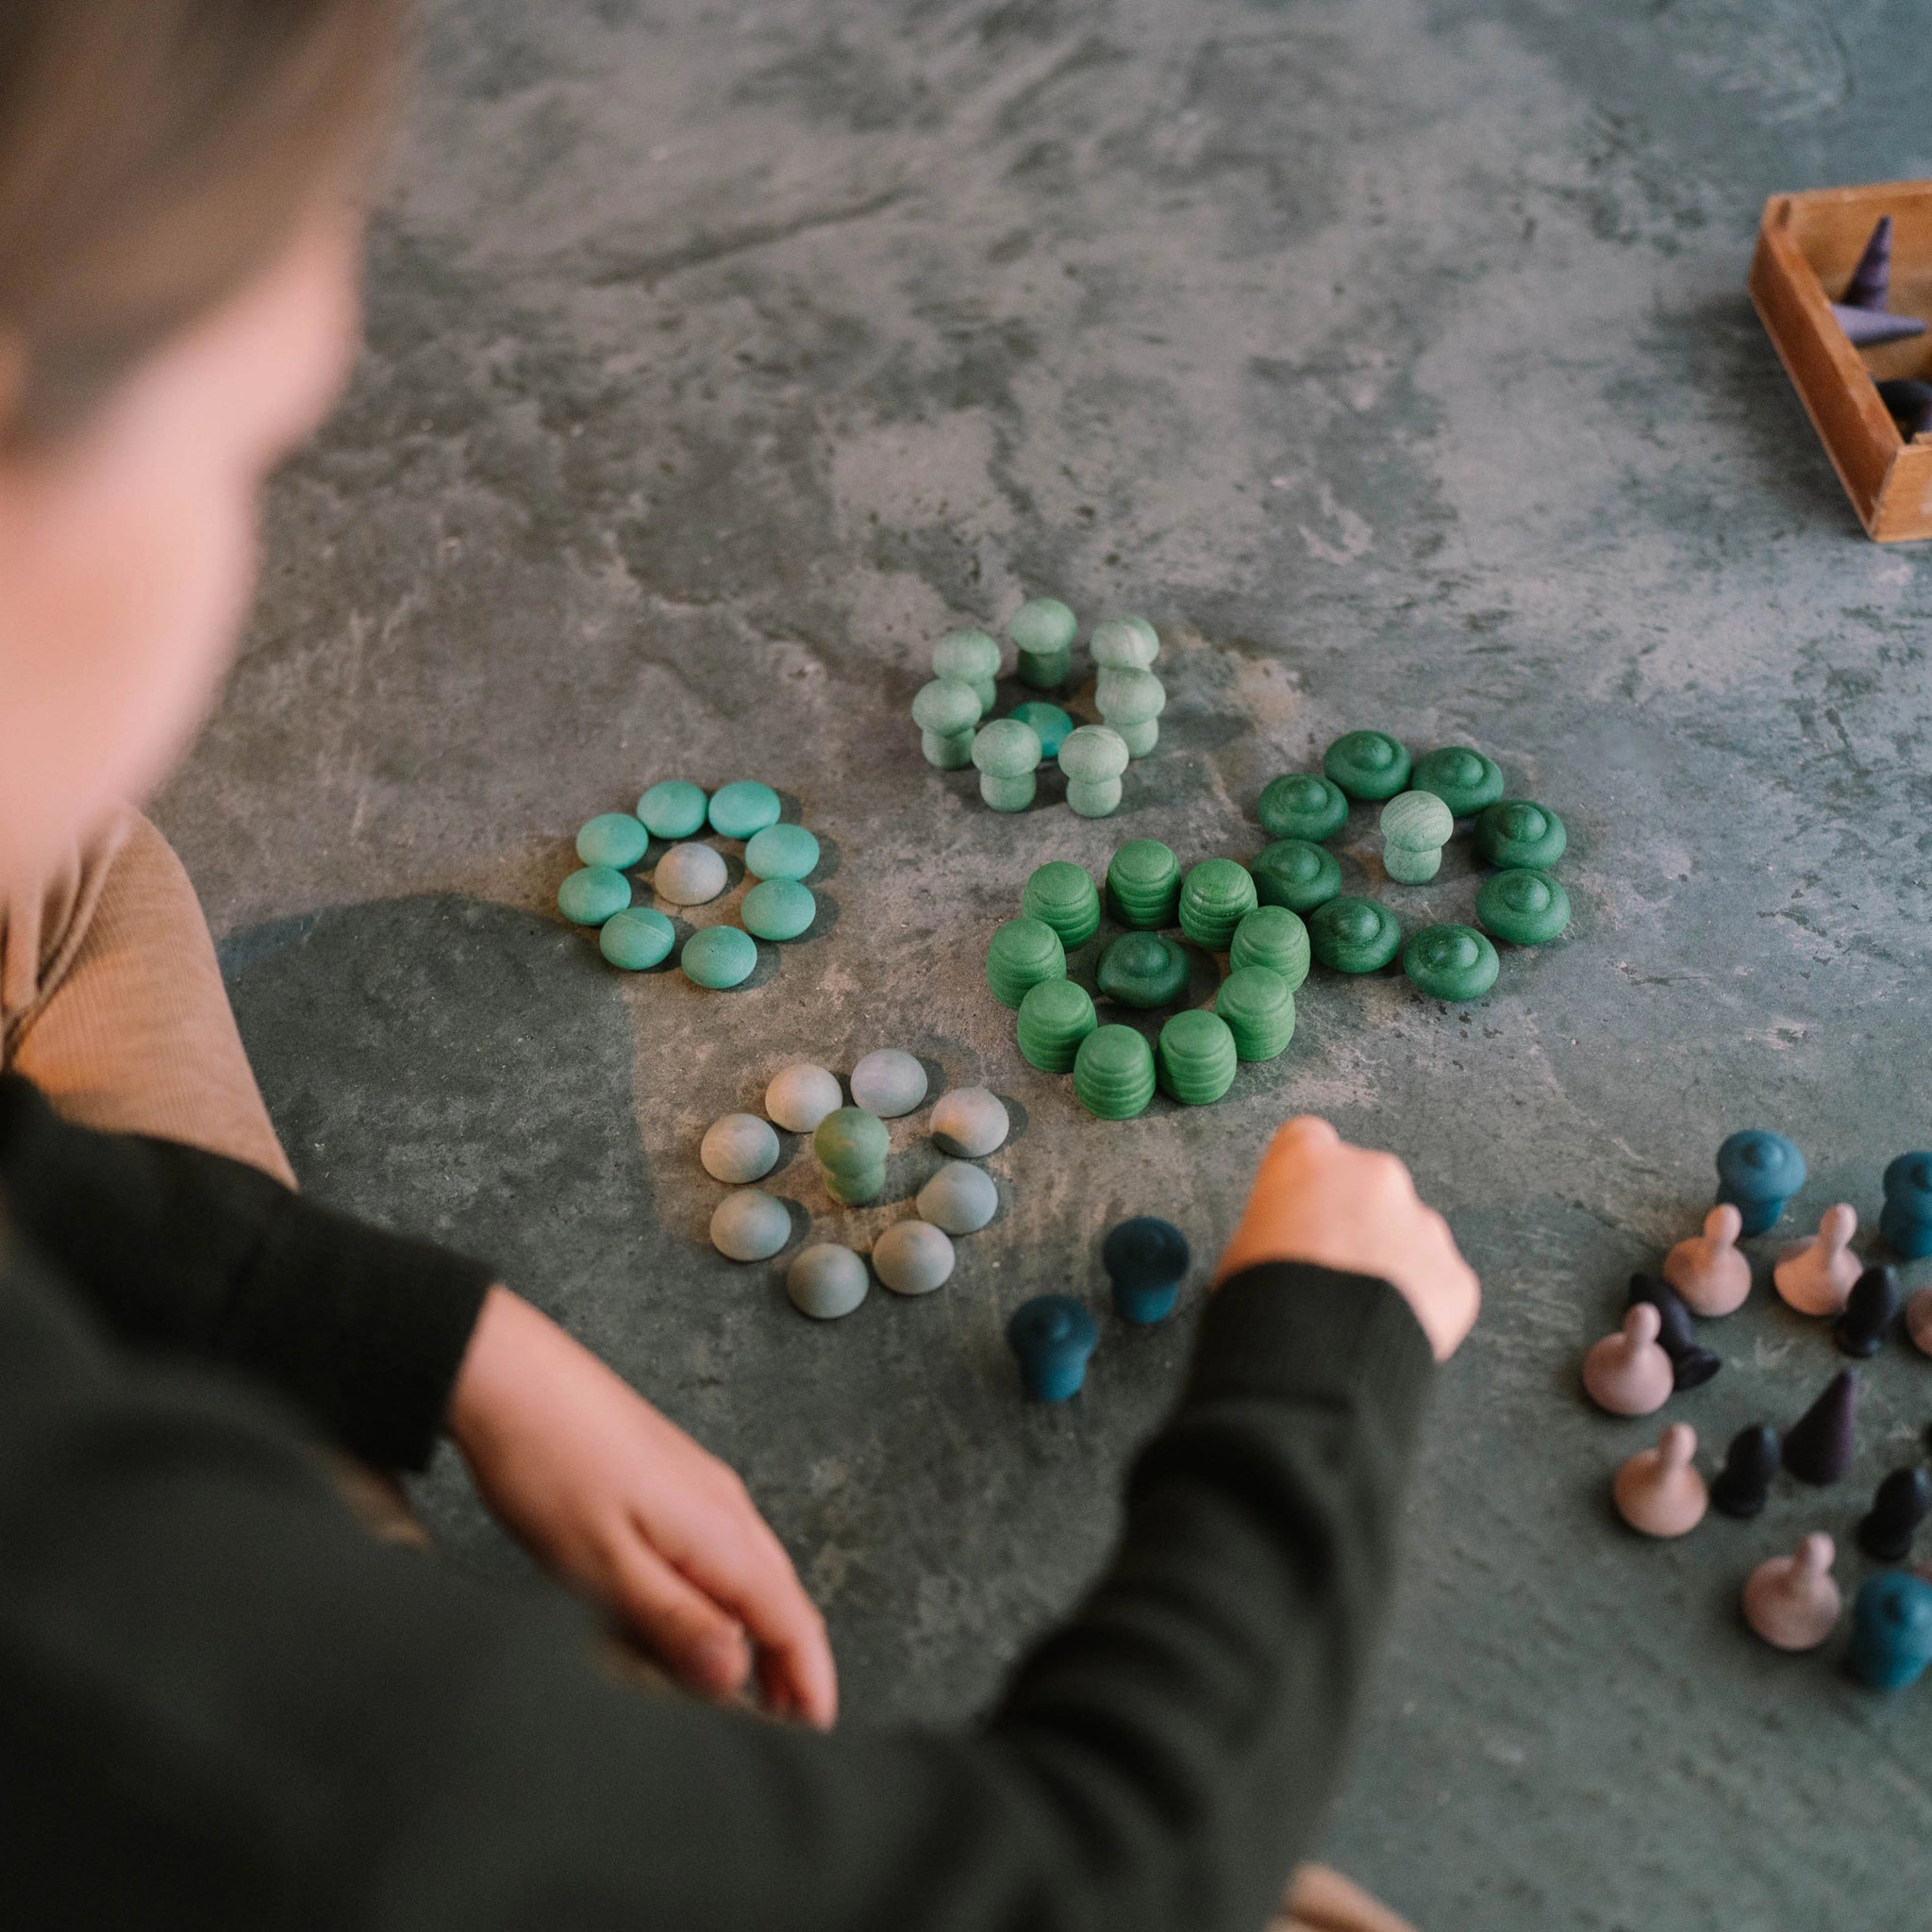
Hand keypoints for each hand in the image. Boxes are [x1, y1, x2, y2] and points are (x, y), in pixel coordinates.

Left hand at [446, 1286, 835, 1725]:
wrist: (509, 1374)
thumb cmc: (547, 1462)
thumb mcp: (603, 1564)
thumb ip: (676, 1622)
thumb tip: (738, 1675)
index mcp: (720, 1531)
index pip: (791, 1620)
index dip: (809, 1682)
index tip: (814, 1733)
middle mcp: (725, 1505)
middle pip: (781, 1598)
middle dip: (791, 1666)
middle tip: (782, 1728)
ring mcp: (699, 1487)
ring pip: (750, 1573)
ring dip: (757, 1634)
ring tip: (742, 1689)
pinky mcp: (670, 1479)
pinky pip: (718, 1550)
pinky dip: (724, 1598)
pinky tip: (692, 1617)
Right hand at [1214, 1116, 1479, 1360]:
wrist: (1314, 1358)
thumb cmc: (1264, 1300)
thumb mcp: (1242, 1247)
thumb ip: (1278, 1223)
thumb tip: (1291, 1241)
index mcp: (1310, 1160)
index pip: (1308, 1142)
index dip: (1303, 1180)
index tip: (1300, 1208)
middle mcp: (1374, 1176)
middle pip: (1366, 1186)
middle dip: (1355, 1220)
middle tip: (1329, 1271)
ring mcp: (1422, 1223)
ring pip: (1408, 1233)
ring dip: (1390, 1261)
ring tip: (1358, 1311)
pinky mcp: (1455, 1273)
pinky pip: (1438, 1281)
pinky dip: (1421, 1303)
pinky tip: (1386, 1330)